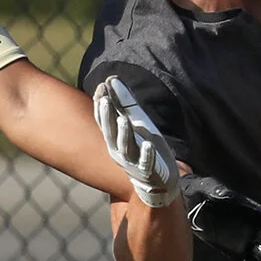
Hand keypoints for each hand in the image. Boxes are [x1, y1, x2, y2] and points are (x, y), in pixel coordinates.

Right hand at [93, 77, 179, 206]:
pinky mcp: (148, 171)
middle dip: (107, 116)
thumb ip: (124, 102)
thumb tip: (111, 79)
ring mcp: (133, 162)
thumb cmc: (144, 148)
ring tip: (124, 119)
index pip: (104, 120)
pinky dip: (147, 155)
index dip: (102, 104)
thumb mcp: (136, 122)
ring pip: (126, 147)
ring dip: (124, 134)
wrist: (158, 181)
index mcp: (114, 139)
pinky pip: (146, 163)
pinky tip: (149, 145)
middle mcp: (118, 151)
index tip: (102, 86)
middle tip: (104, 100)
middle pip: (111, 132)